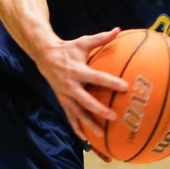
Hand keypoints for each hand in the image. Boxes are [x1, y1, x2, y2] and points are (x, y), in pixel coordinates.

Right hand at [35, 28, 131, 144]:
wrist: (44, 57)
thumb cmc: (68, 49)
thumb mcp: (83, 42)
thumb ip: (101, 38)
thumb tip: (118, 29)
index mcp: (78, 71)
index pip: (97, 78)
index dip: (110, 82)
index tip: (125, 86)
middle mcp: (71, 85)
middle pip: (86, 100)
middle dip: (99, 110)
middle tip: (114, 117)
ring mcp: (65, 96)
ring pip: (78, 113)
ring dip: (89, 124)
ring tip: (102, 135)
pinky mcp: (62, 101)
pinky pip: (70, 117)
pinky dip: (77, 128)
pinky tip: (86, 139)